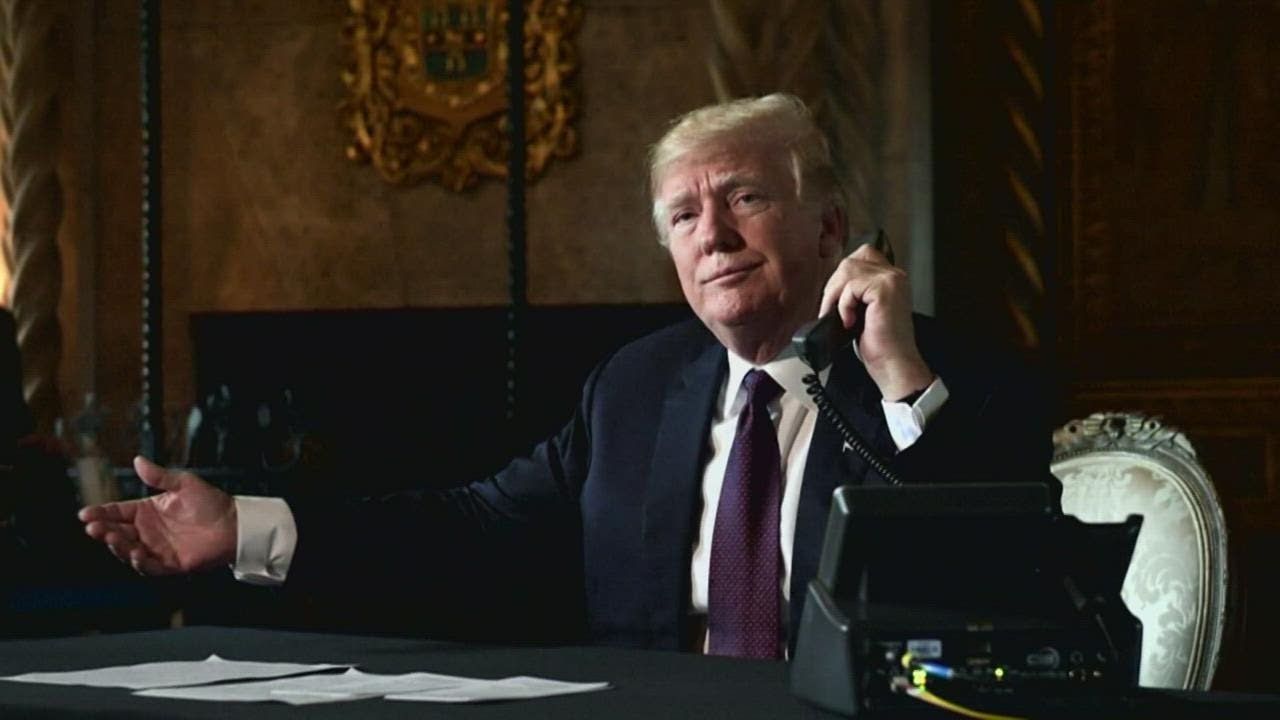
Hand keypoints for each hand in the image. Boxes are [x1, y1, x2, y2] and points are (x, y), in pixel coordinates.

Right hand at [78, 456, 236, 574]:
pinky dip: (140, 562)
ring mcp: (156, 548)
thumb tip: (138, 460)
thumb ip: (159, 476)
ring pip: (128, 550)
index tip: (84, 514)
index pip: (117, 512)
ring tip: (111, 537)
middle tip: (93, 527)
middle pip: (118, 532)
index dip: (101, 513)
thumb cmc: (210, 502)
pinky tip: (136, 553)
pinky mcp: (169, 564)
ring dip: (117, 546)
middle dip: (103, 531)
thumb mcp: (183, 484)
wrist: (234, 523)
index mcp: (147, 511)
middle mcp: (147, 531)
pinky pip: (149, 567)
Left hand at [819, 243, 933, 399]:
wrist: (894, 365)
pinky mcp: (885, 290)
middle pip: (850, 261)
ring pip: (848, 269)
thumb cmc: (880, 346)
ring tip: (841, 316)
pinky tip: (850, 322)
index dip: (842, 276)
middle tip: (831, 310)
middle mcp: (895, 276)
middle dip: (834, 286)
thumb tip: (831, 287)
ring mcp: (892, 280)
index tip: (835, 300)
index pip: (860, 256)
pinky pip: (851, 286)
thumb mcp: (863, 312)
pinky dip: (844, 305)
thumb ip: (854, 293)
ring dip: (836, 295)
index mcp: (891, 279)